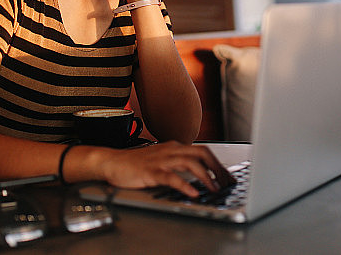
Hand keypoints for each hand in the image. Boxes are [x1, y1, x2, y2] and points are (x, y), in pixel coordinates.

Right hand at [99, 141, 234, 196]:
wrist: (112, 161)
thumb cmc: (136, 163)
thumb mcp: (162, 159)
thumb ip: (179, 163)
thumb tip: (200, 173)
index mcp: (175, 147)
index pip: (203, 151)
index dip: (218, 164)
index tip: (228, 177)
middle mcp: (170, 150)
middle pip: (201, 153)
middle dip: (216, 168)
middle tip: (226, 183)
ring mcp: (161, 160)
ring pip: (190, 163)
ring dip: (205, 176)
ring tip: (214, 188)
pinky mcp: (151, 171)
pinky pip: (171, 177)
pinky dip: (184, 185)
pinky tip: (193, 193)